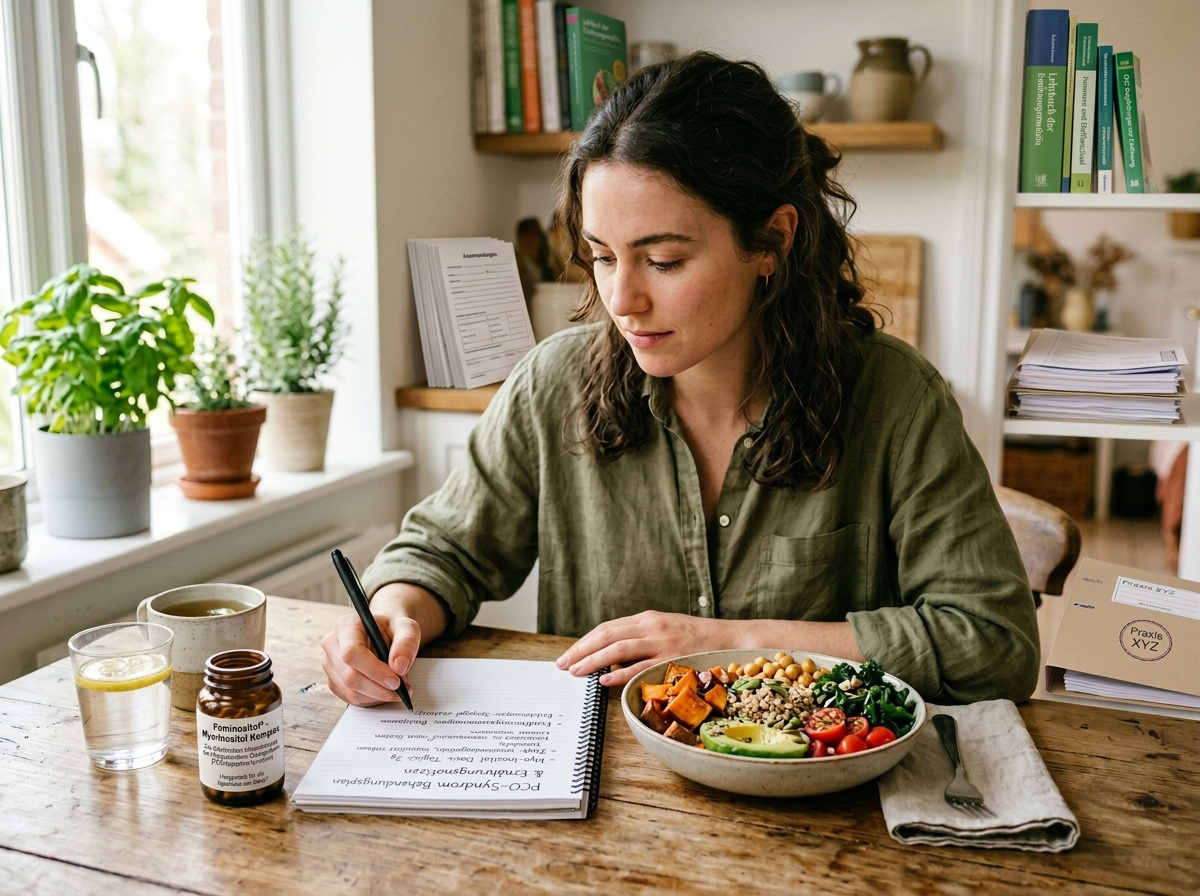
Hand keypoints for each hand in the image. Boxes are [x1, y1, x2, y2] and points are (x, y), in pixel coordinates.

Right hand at [320, 582, 448, 705]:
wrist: (384, 634)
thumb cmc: (393, 628)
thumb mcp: (407, 627)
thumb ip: (407, 642)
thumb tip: (399, 667)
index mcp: (346, 625)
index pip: (351, 653)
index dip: (374, 670)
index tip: (396, 681)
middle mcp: (332, 644)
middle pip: (350, 677)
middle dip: (379, 689)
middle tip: (402, 690)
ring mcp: (330, 665)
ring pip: (351, 692)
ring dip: (378, 696)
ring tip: (397, 689)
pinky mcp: (334, 681)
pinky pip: (351, 699)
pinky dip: (372, 699)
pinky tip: (384, 690)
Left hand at [554, 610, 731, 687]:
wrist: (731, 640)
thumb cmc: (696, 640)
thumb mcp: (665, 632)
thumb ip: (640, 641)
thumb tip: (610, 659)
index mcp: (648, 619)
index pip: (607, 628)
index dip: (584, 642)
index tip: (568, 656)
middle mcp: (652, 626)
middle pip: (607, 635)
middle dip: (581, 650)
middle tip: (562, 665)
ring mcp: (662, 641)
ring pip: (617, 648)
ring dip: (592, 660)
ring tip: (576, 672)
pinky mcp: (671, 658)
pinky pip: (639, 666)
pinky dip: (618, 672)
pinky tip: (603, 679)